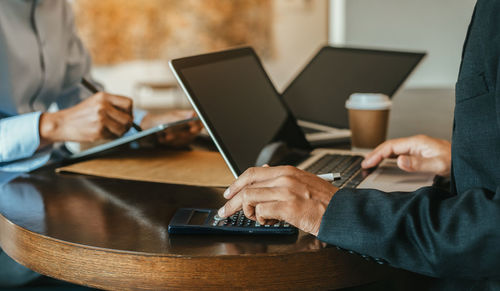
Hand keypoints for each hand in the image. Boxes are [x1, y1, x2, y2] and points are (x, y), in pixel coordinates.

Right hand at [39, 92, 132, 142]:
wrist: (63, 124)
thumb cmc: (82, 113)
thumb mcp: (96, 101)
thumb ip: (113, 105)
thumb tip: (131, 115)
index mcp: (103, 96)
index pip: (128, 103)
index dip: (129, 111)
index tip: (125, 115)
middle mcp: (103, 106)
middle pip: (128, 118)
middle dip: (127, 124)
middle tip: (122, 126)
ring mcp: (101, 120)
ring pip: (123, 129)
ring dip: (121, 131)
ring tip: (112, 129)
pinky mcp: (99, 132)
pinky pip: (114, 136)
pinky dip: (112, 136)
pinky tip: (103, 133)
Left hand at [140, 110, 201, 147]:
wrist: (149, 127)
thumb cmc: (159, 119)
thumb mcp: (169, 118)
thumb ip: (181, 117)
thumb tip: (193, 114)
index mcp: (187, 115)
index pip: (199, 121)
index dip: (197, 126)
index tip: (191, 129)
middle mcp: (189, 124)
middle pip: (194, 132)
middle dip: (181, 134)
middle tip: (169, 134)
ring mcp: (186, 132)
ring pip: (186, 139)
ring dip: (174, 139)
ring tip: (165, 136)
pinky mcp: (181, 140)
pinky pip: (180, 144)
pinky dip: (171, 142)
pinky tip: (164, 139)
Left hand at [218, 166, 338, 235]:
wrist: (342, 212)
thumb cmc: (325, 201)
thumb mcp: (303, 182)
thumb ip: (283, 179)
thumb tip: (264, 176)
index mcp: (288, 171)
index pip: (253, 172)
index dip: (237, 183)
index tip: (229, 193)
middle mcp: (285, 178)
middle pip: (247, 185)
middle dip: (232, 199)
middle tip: (226, 210)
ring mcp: (286, 192)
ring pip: (250, 198)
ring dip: (247, 211)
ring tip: (256, 218)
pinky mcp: (288, 207)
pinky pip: (260, 211)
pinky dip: (259, 219)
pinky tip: (268, 221)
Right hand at [361, 135, 451, 176]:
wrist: (467, 160)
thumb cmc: (455, 161)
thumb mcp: (437, 165)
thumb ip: (417, 164)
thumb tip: (399, 161)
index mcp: (416, 142)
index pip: (390, 147)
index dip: (376, 154)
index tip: (367, 163)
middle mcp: (415, 143)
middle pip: (389, 147)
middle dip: (374, 155)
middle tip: (364, 165)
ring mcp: (417, 148)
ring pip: (393, 150)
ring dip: (380, 156)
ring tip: (370, 163)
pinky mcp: (419, 153)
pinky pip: (399, 154)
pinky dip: (388, 158)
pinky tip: (385, 163)